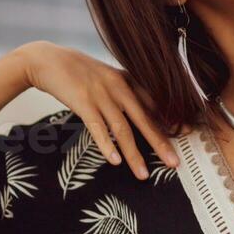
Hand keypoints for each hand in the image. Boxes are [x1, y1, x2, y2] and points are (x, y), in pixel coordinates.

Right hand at [21, 41, 185, 178]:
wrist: (46, 59)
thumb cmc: (77, 71)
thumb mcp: (107, 76)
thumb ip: (124, 90)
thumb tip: (141, 110)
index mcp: (127, 80)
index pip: (154, 104)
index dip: (171, 121)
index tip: (187, 135)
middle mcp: (118, 88)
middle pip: (144, 120)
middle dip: (160, 144)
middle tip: (174, 163)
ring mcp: (101, 95)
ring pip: (122, 129)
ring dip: (133, 155)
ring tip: (143, 174)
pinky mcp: (83, 103)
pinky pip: (97, 127)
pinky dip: (106, 145)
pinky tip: (114, 161)